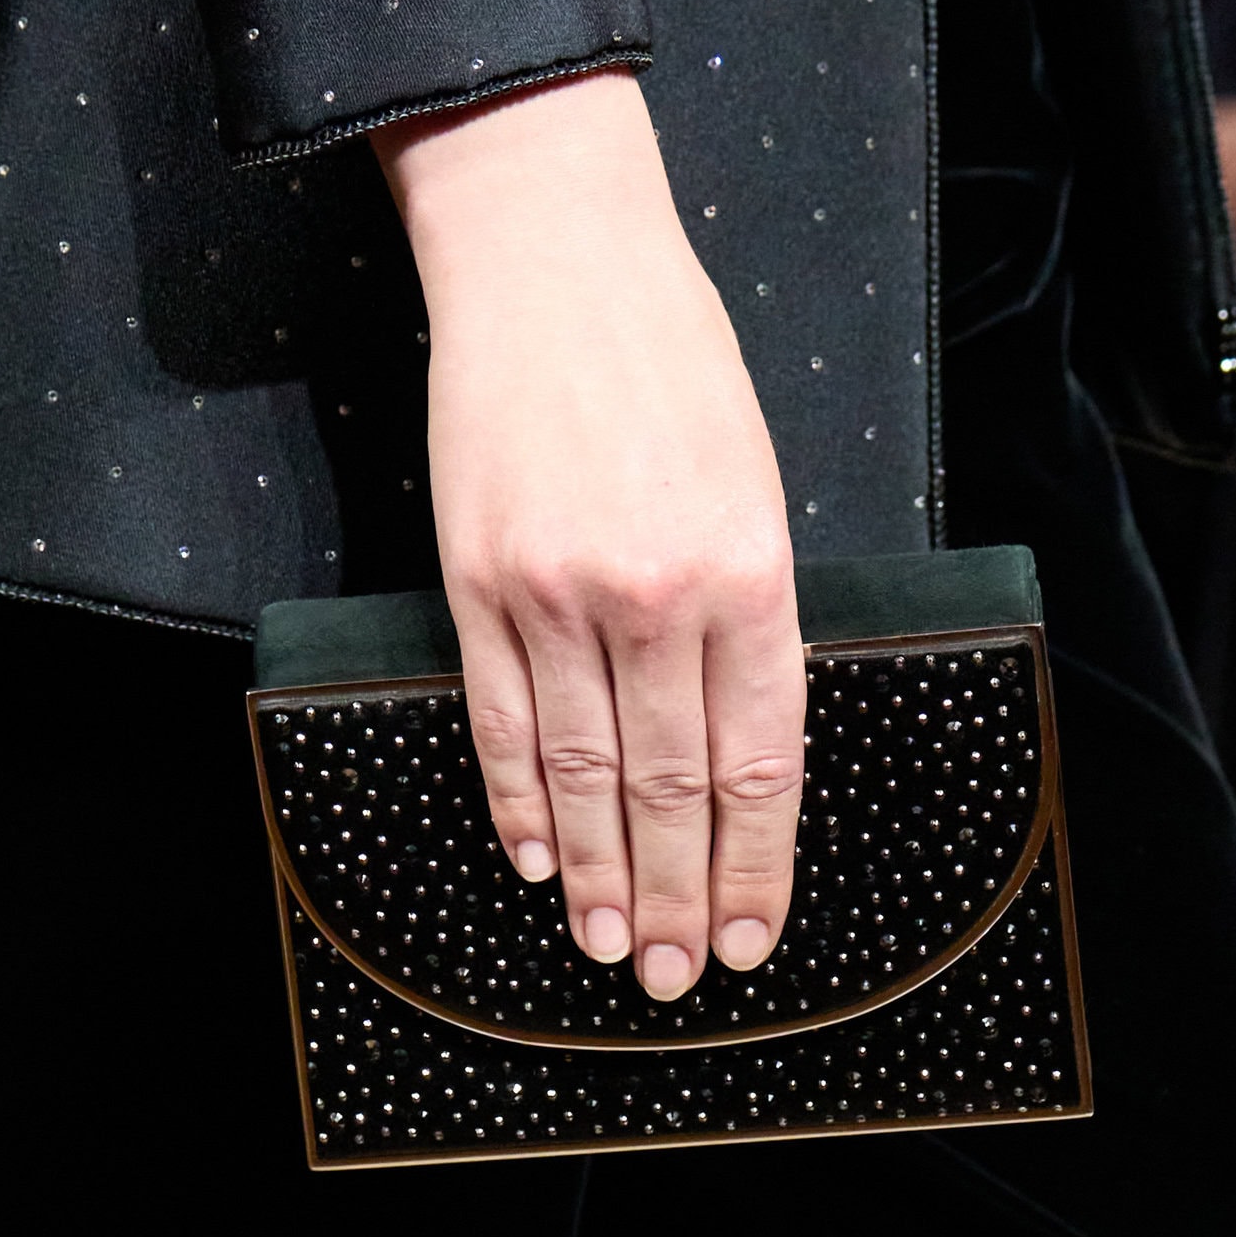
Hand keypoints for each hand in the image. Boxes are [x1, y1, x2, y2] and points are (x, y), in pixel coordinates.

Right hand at [372, 70, 804, 1002]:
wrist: (554, 261)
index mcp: (748, 572)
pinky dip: (520, 800)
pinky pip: (502, 721)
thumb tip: (741, 739)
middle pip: (672, 789)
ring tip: (605, 947)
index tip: (751, 931)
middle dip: (677, 897)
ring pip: (583, 776)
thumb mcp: (756, 480)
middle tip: (673, 975)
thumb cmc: (674, 359)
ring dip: (597, 876)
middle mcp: (655, 598)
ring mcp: (556, 596)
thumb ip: (754, 612)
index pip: (758, 761)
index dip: (754, 863)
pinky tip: (535, 857)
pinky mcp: (477, 581)